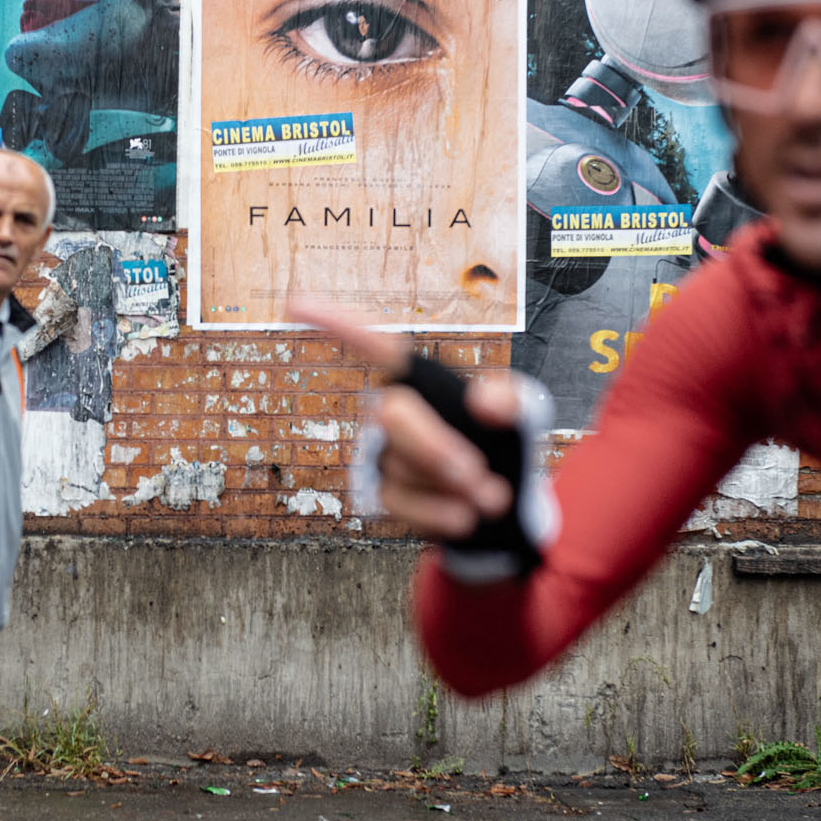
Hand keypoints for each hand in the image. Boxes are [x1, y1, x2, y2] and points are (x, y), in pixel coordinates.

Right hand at [290, 298, 521, 542]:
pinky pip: (398, 502)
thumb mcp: (526, 417)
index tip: (294, 303)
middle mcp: (395, 412)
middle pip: (391, 414)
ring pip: (399, 465)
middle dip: (435, 448)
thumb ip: (515, 400)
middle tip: (477, 475)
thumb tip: (482, 401)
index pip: (378, 348)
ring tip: (488, 496)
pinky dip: (437, 514)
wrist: (507, 508)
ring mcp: (384, 452)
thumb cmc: (507, 448)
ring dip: (450, 487)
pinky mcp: (384, 492)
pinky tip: (463, 517)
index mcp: (424, 381)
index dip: (337, 323)